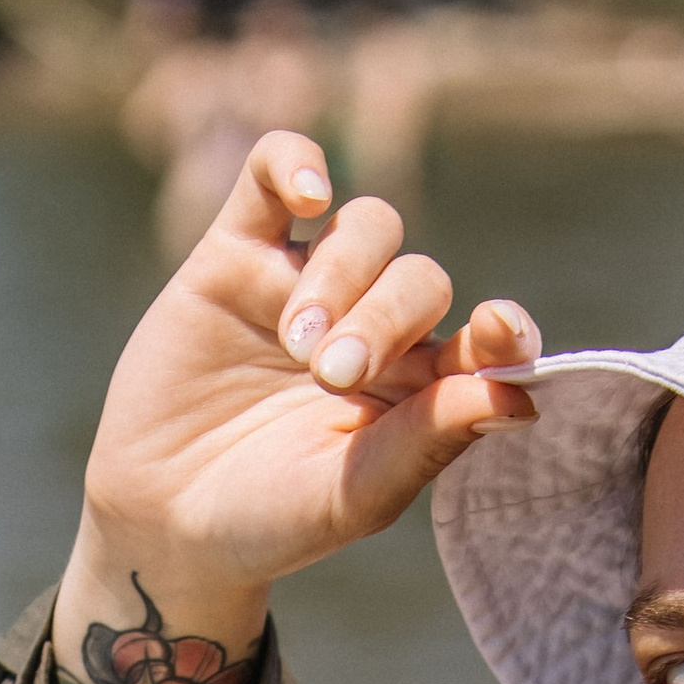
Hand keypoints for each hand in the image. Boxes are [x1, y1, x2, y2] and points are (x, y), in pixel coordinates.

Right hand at [54, 129, 537, 683]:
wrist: (162, 520)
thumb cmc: (269, 521)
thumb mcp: (351, 495)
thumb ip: (429, 441)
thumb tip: (522, 397)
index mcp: (418, 391)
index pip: (483, 341)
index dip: (503, 329)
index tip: (500, 331)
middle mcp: (374, 329)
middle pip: (418, 280)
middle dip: (385, 320)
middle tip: (333, 376)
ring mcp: (306, 285)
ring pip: (363, 227)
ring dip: (342, 273)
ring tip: (298, 342)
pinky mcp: (236, 254)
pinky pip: (275, 173)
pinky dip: (297, 162)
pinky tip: (308, 188)